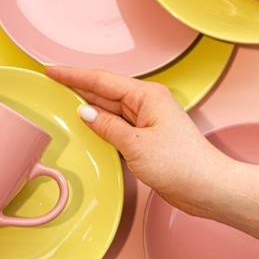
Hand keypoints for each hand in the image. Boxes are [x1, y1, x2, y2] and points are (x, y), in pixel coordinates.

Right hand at [46, 65, 230, 217]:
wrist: (207, 188)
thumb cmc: (181, 164)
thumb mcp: (136, 144)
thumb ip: (107, 126)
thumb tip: (85, 112)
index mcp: (147, 96)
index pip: (101, 80)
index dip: (74, 75)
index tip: (52, 70)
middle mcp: (146, 104)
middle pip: (104, 91)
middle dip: (77, 86)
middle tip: (51, 82)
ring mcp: (146, 121)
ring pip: (109, 109)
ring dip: (87, 105)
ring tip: (61, 100)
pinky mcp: (146, 138)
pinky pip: (116, 125)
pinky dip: (99, 124)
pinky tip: (86, 125)